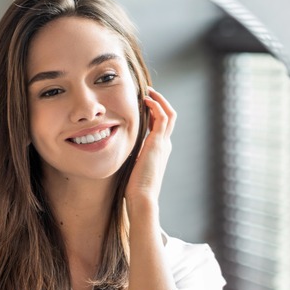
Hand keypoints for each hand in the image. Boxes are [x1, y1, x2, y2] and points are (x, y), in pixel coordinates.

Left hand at [125, 87, 176, 206]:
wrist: (143, 197)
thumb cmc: (135, 187)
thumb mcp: (133, 167)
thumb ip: (131, 157)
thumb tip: (120, 153)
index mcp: (158, 151)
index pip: (160, 126)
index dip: (153, 113)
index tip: (143, 105)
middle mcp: (164, 145)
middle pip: (169, 117)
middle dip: (159, 103)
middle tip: (148, 93)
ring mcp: (163, 143)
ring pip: (169, 114)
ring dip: (159, 100)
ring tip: (148, 92)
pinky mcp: (159, 142)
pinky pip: (162, 117)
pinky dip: (156, 106)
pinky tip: (146, 100)